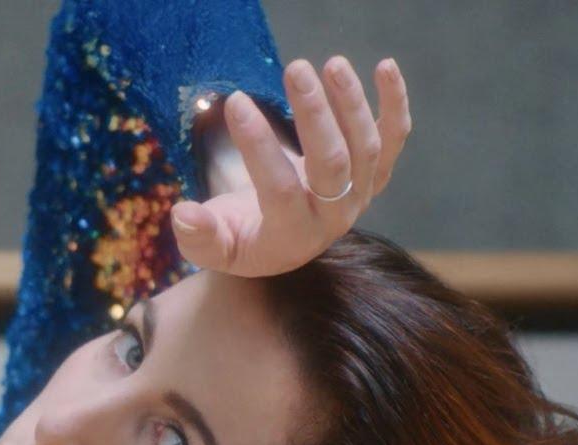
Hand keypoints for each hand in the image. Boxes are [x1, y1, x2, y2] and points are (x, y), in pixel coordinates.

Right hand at [173, 56, 410, 276]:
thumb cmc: (240, 238)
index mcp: (290, 237)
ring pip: (365, 147)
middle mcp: (333, 219)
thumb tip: (183, 213)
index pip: (279, 189)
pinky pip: (394, 138)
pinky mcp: (374, 175)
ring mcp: (359, 196)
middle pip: (333, 164)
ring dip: (351, 102)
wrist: (280, 243)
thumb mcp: (213, 247)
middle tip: (296, 69)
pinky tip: (384, 67)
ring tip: (330, 64)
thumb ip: (198, 236)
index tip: (236, 102)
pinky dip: (394, 103)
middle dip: (316, 114)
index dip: (259, 147)